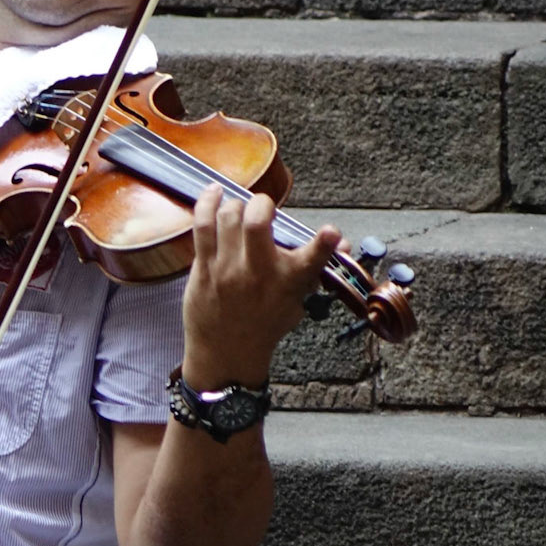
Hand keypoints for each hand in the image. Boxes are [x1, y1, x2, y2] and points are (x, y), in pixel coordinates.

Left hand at [181, 184, 341, 389]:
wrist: (226, 354)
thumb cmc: (263, 325)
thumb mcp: (297, 300)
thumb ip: (315, 268)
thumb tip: (342, 243)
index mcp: (288, 282)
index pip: (313, 260)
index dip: (325, 244)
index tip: (331, 233)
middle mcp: (258, 273)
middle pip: (257, 222)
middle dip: (263, 203)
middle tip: (264, 209)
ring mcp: (227, 270)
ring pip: (229, 217)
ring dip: (236, 205)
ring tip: (239, 209)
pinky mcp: (203, 269)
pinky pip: (202, 226)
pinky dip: (207, 203)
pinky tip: (213, 191)